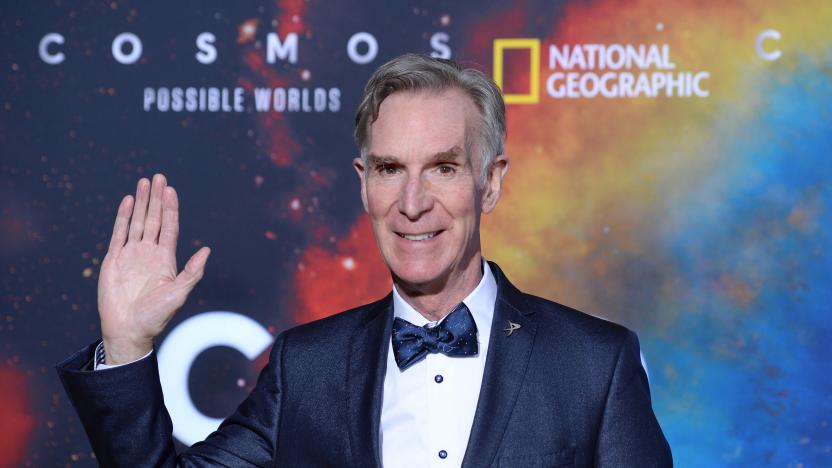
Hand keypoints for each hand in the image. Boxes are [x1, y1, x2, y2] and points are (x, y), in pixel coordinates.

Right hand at [98, 174, 210, 364]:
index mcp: (166, 259)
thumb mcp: (178, 293)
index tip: (171, 190)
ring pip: (137, 222)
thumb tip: (207, 250)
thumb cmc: (156, 316)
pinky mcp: (114, 260)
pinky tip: (127, 201)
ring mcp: (131, 255)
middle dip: (156, 198)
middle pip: (154, 219)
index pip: (169, 227)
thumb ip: (192, 271)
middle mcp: (149, 253)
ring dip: (140, 202)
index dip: (170, 208)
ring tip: (143, 182)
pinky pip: (119, 234)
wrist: (129, 330)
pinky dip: (123, 217)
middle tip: (158, 177)